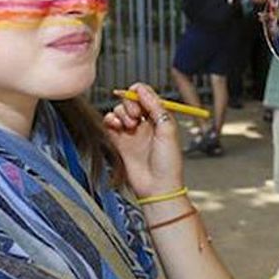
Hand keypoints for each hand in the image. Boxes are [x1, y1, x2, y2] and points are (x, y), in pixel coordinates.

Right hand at [104, 83, 183, 199]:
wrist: (157, 187)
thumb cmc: (168, 164)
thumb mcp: (168, 131)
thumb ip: (156, 108)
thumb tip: (143, 90)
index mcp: (160, 118)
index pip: (147, 96)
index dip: (140, 92)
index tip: (137, 95)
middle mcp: (145, 123)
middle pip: (131, 100)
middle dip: (130, 103)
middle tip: (136, 116)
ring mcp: (131, 132)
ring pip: (119, 110)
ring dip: (122, 113)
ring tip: (129, 126)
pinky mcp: (119, 141)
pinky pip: (109, 123)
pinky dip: (110, 120)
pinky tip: (116, 126)